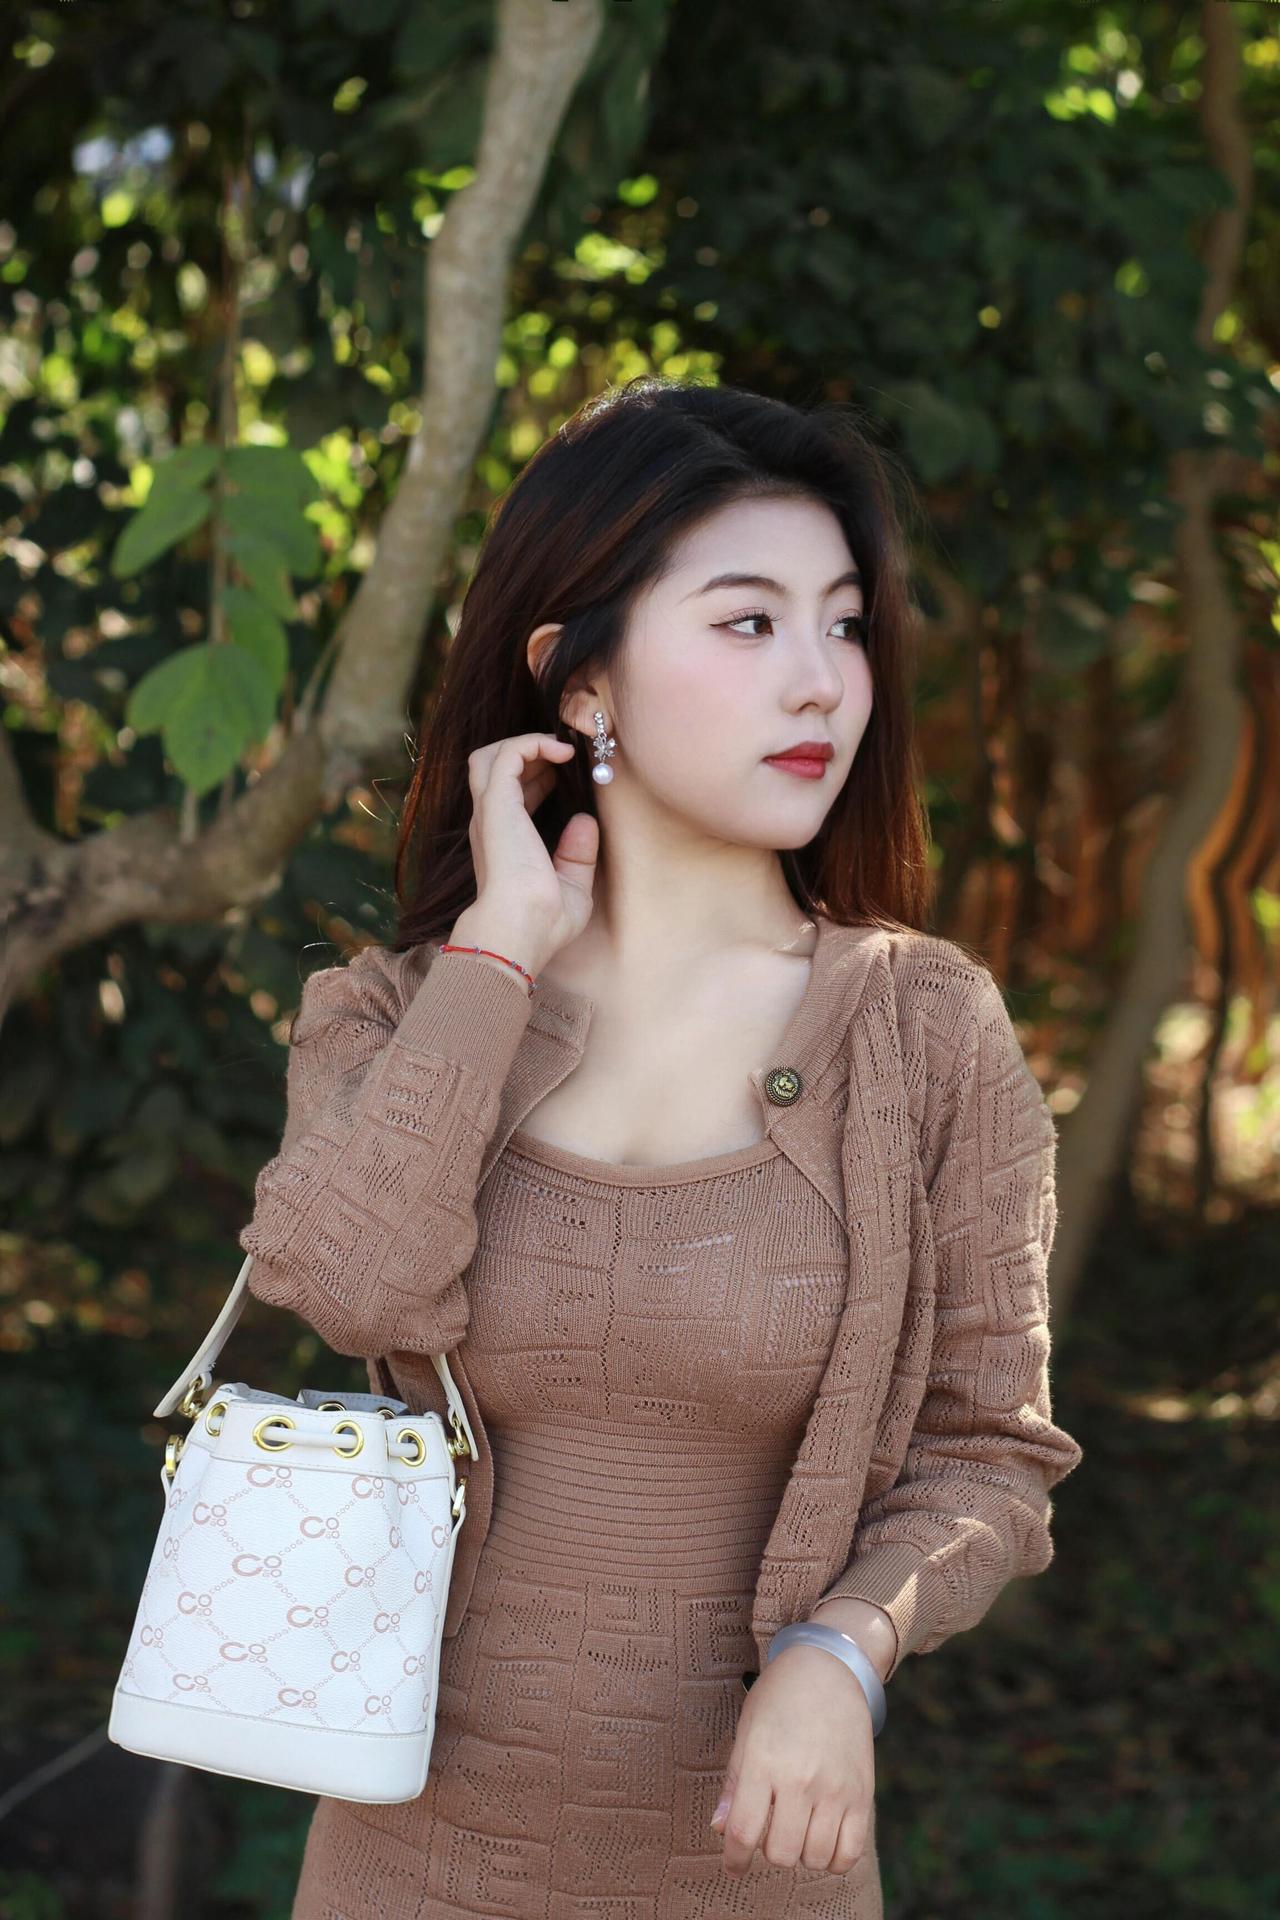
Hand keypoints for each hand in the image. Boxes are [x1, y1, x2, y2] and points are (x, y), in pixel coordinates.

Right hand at [456, 731, 598, 970]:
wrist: (521, 930)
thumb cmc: (543, 923)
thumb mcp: (571, 887)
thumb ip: (577, 855)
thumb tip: (585, 821)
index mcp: (503, 842)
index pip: (510, 793)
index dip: (537, 776)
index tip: (565, 774)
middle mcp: (490, 823)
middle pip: (494, 768)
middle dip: (528, 754)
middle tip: (564, 758)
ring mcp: (490, 811)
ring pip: (491, 754)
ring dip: (526, 743)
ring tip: (560, 750)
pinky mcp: (497, 803)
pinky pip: (508, 754)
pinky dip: (533, 743)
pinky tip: (561, 753)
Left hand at [709, 1644, 874, 1879]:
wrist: (828, 1669)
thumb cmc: (779, 1699)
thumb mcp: (747, 1731)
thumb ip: (734, 1784)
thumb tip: (720, 1830)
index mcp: (764, 1762)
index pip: (744, 1832)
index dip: (734, 1859)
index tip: (734, 1866)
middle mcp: (800, 1779)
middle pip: (779, 1853)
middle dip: (768, 1850)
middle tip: (770, 1828)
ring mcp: (834, 1788)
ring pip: (813, 1858)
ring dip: (800, 1852)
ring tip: (797, 1827)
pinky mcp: (862, 1794)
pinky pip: (849, 1853)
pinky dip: (833, 1858)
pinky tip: (823, 1838)